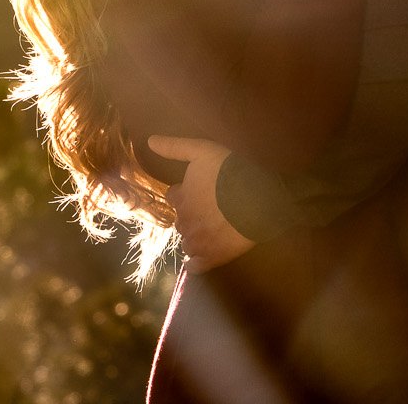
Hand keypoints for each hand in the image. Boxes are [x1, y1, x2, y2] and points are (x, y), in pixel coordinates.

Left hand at [148, 135, 252, 268]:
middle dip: (191, 217)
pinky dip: (196, 263)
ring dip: (195, 238)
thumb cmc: (229, 171)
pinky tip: (203, 257)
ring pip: (187, 243)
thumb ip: (174, 147)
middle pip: (181, 221)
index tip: (196, 191)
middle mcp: (184, 221)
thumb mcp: (201, 150)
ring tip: (213, 230)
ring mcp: (197, 242)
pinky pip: (195, 266)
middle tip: (210, 210)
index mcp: (180, 198)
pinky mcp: (213, 258)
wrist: (257, 196)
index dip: (183, 194)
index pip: (173, 198)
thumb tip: (150, 141)